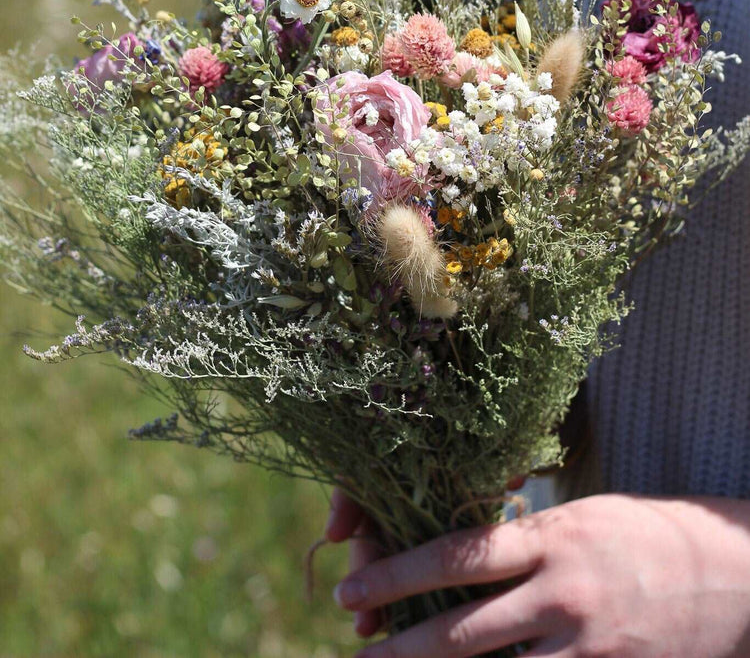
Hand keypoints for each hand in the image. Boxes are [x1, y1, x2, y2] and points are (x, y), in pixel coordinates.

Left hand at [331, 493, 749, 656]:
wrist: (728, 574)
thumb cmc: (638, 536)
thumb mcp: (577, 519)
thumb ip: (522, 542)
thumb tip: (456, 559)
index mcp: (551, 539)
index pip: (458, 555)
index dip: (396, 575)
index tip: (351, 588)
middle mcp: (563, 594)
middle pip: (463, 630)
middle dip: (399, 647)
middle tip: (357, 652)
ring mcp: (588, 647)